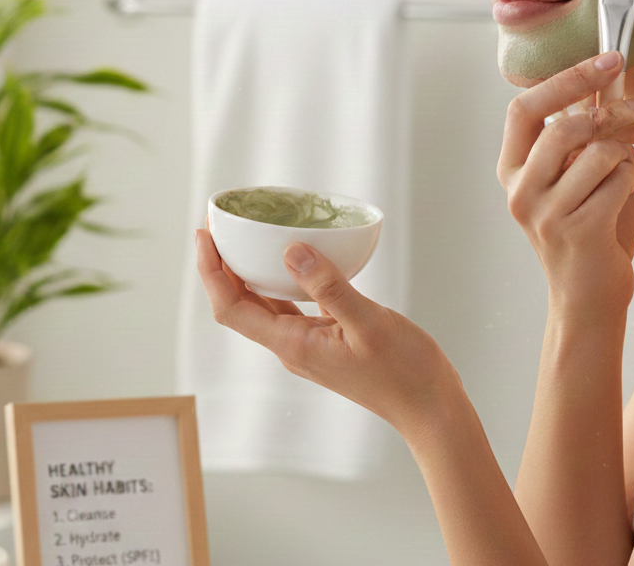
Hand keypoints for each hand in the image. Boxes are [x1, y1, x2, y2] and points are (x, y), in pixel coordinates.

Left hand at [196, 227, 451, 435]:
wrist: (428, 406)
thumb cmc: (404, 372)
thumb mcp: (370, 323)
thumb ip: (329, 287)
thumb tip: (290, 251)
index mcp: (292, 345)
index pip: (231, 308)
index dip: (211, 272)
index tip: (205, 235)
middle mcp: (291, 346)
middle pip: (239, 305)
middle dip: (221, 267)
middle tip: (216, 226)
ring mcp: (307, 344)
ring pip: (263, 305)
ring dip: (246, 273)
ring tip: (242, 238)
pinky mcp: (325, 339)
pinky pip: (290, 306)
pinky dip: (281, 281)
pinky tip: (291, 259)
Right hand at [497, 52, 633, 325]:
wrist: (587, 297)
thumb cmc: (586, 229)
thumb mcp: (575, 177)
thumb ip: (584, 138)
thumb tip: (613, 88)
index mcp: (512, 169)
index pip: (524, 108)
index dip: (567, 79)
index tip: (609, 60)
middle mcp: (519, 189)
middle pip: (564, 127)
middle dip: (612, 114)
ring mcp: (544, 213)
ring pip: (598, 153)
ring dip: (626, 157)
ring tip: (629, 173)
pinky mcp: (576, 231)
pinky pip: (618, 181)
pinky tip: (630, 193)